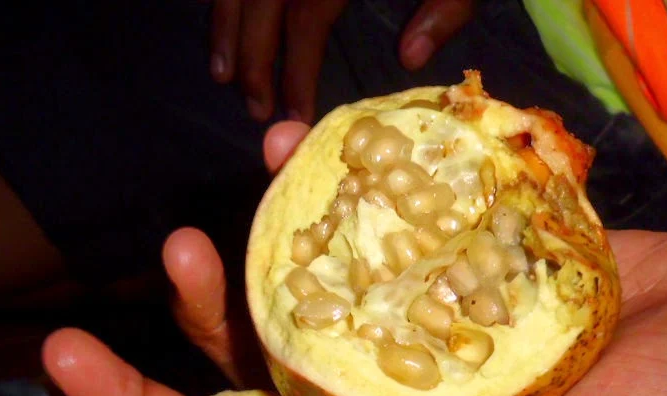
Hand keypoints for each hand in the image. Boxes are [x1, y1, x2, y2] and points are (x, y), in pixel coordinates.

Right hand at [208, 0, 475, 122]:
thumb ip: (446, 4)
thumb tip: (408, 58)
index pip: (306, 19)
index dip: (295, 70)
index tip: (294, 113)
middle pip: (261, 0)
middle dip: (253, 57)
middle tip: (255, 108)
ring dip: (225, 23)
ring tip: (220, 74)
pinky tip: (225, 12)